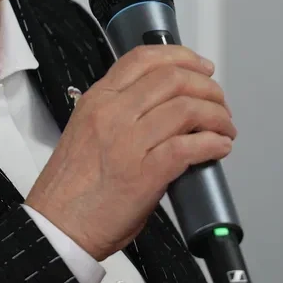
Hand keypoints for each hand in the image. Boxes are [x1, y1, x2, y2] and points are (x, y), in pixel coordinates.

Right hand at [25, 45, 234, 260]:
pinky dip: (213, 143)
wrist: (57, 225)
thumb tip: (164, 112)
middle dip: (208, 88)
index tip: (201, 67)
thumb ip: (120, 114)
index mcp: (97, 100)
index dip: (182, 57)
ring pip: (187, 108)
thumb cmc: (70, 188)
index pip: (144, 58)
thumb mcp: (87, 131)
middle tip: (219, 102)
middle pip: (173, 79)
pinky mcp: (145, 173)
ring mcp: (128, 142)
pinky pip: (190, 146)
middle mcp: (113, 114)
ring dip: (217, 116)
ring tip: (225, 128)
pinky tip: (219, 148)